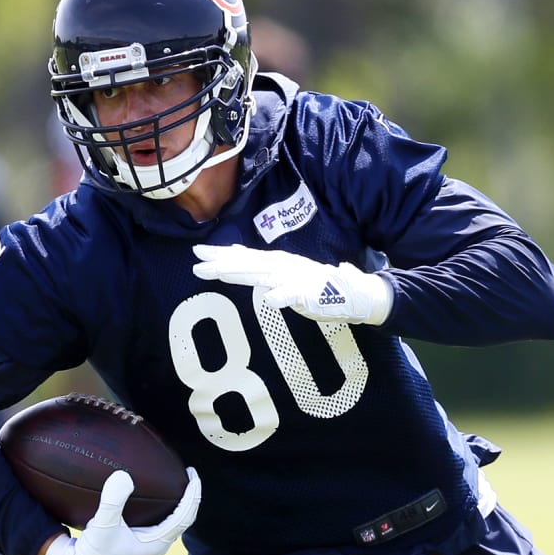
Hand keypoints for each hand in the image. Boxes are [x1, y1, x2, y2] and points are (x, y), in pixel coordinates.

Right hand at [43, 468, 200, 554]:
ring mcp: (148, 545)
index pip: (185, 516)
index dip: (192, 494)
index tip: (192, 474)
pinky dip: (163, 508)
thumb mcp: (102, 527)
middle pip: (184, 518)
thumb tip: (123, 476)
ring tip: (175, 482)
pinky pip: (159, 523)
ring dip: (178, 503)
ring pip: (172, 521)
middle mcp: (157, 545)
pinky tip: (151, 496)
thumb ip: (112, 501)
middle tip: (189, 473)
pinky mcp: (138, 543)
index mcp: (156, 544)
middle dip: (189, 496)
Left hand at [192, 244, 392, 324]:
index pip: (245, 258)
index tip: (198, 253)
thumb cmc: (320, 287)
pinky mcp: (311, 294)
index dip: (222, 255)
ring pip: (264, 275)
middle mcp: (284, 267)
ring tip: (218, 273)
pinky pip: (295, 296)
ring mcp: (296, 279)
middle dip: (221, 263)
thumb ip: (264, 268)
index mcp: (279, 264)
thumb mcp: (287, 275)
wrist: (356, 293)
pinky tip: (269, 301)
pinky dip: (282, 297)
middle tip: (196, 261)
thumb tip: (238, 256)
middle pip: (247, 264)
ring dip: (241, 273)